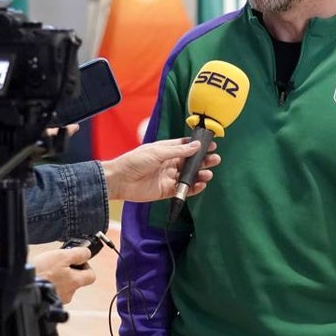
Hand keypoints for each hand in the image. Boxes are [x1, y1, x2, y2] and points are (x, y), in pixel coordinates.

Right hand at [32, 247, 95, 303]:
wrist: (21, 287)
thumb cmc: (41, 272)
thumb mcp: (61, 256)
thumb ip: (78, 254)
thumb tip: (87, 253)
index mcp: (74, 282)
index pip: (91, 276)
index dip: (85, 266)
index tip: (76, 261)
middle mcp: (68, 293)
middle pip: (76, 280)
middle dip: (69, 271)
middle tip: (58, 264)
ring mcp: (58, 299)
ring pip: (64, 286)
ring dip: (58, 277)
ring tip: (47, 270)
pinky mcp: (47, 302)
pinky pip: (53, 291)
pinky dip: (49, 284)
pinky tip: (42, 278)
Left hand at [101, 138, 221, 202]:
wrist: (120, 180)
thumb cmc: (134, 161)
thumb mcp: (157, 152)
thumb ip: (178, 151)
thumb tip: (195, 145)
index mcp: (166, 150)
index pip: (186, 147)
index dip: (198, 146)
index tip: (211, 145)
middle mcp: (169, 163)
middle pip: (190, 162)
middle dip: (203, 161)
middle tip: (215, 159)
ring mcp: (168, 177)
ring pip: (189, 176)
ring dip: (200, 174)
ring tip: (208, 173)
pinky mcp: (167, 190)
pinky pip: (183, 190)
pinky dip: (193, 188)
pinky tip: (200, 185)